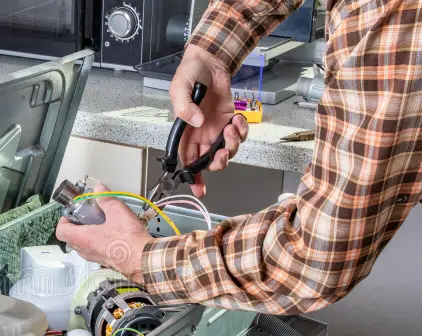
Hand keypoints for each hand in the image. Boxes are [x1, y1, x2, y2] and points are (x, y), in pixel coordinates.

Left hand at [55, 184, 152, 283]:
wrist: (142, 259)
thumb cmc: (128, 239)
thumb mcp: (117, 211)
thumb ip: (105, 199)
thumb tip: (99, 189)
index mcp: (82, 238)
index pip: (61, 231)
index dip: (63, 220)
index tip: (72, 213)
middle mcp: (85, 250)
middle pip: (71, 238)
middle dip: (76, 226)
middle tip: (87, 216)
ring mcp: (94, 258)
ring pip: (82, 246)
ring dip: (86, 235)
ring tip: (100, 224)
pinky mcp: (104, 261)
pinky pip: (94, 251)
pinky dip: (97, 242)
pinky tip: (110, 233)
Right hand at [170, 45, 248, 196]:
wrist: (210, 61)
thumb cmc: (190, 74)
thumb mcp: (178, 88)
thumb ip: (184, 107)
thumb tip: (197, 123)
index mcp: (185, 133)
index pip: (187, 161)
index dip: (193, 177)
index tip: (200, 189)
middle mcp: (201, 135)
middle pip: (210, 161)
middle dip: (219, 161)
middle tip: (222, 152)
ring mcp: (217, 129)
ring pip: (228, 151)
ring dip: (232, 144)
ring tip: (231, 125)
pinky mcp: (231, 120)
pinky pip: (240, 135)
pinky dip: (242, 131)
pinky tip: (237, 119)